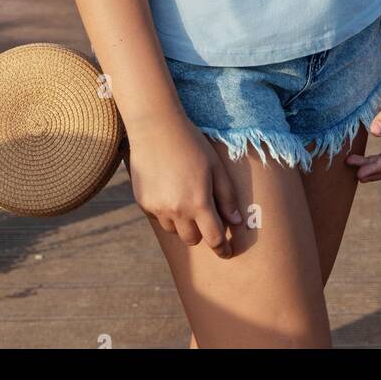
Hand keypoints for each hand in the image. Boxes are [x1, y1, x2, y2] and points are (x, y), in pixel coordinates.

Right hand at [123, 114, 244, 257]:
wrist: (155, 127)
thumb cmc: (191, 143)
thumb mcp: (215, 166)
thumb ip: (226, 196)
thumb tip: (237, 221)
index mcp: (198, 202)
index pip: (213, 238)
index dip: (222, 248)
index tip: (226, 252)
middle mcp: (176, 210)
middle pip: (192, 239)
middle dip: (201, 232)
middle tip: (205, 214)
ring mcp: (157, 208)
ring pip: (174, 230)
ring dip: (182, 222)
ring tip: (184, 196)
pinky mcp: (143, 202)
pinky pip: (158, 217)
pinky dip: (166, 210)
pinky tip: (168, 187)